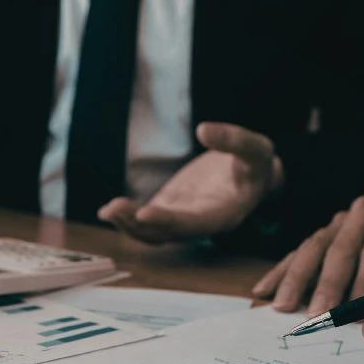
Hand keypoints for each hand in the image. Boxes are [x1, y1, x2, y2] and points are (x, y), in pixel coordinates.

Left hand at [98, 123, 283, 243]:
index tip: (144, 213)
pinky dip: (127, 219)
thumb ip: (235, 140)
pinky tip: (107, 211)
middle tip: (113, 209)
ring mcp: (182, 220)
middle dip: (138, 225)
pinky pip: (146, 222)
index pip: (193, 223)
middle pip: (166, 233)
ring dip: (128, 225)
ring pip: (152, 233)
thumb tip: (203, 130)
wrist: (250, 174)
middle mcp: (200, 225)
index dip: (168, 220)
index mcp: (224, 216)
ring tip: (106, 211)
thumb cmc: (257, 164)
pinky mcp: (169, 210)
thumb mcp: (257, 150)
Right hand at [253, 196, 363, 315]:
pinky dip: (279, 274)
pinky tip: (262, 292)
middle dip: (327, 286)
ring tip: (282, 307)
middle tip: (318, 315)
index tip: (355, 315)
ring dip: (295, 281)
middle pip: (340, 249)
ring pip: (313, 249)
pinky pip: (297, 254)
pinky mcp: (323, 234)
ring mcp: (340, 220)